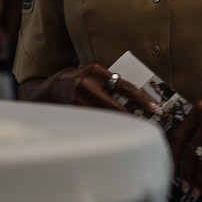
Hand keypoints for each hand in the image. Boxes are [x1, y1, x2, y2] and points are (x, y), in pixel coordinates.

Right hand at [20, 63, 159, 116]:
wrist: (47, 89)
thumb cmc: (75, 81)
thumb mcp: (90, 74)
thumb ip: (108, 82)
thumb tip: (134, 97)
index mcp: (95, 71)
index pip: (124, 86)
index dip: (141, 99)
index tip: (154, 108)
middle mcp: (87, 83)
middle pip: (117, 105)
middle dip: (134, 116)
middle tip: (147, 123)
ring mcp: (78, 98)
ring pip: (107, 115)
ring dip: (122, 123)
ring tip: (134, 129)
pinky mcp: (73, 110)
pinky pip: (96, 121)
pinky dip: (108, 126)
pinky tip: (116, 130)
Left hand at [167, 92, 201, 200]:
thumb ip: (198, 124)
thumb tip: (184, 148)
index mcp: (198, 110)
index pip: (179, 135)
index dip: (172, 155)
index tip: (170, 168)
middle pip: (190, 151)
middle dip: (186, 173)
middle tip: (184, 186)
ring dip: (200, 180)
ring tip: (197, 191)